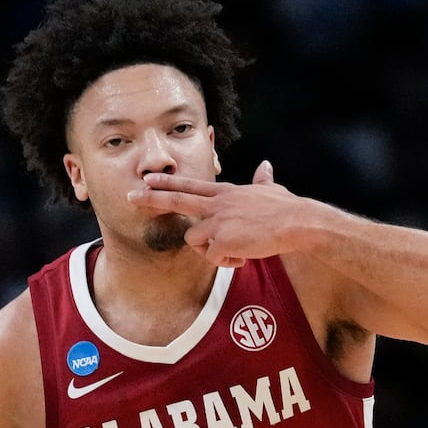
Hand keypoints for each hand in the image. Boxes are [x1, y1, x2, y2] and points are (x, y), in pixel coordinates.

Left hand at [129, 160, 296, 267]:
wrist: (296, 222)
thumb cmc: (286, 208)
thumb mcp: (271, 189)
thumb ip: (263, 180)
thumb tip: (266, 166)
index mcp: (225, 193)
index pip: (190, 186)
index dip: (168, 183)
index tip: (148, 180)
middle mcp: (217, 204)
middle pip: (176, 199)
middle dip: (151, 198)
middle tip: (130, 195)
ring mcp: (218, 221)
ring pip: (194, 241)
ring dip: (210, 251)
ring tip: (236, 249)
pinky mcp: (223, 240)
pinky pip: (213, 258)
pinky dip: (228, 261)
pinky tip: (245, 255)